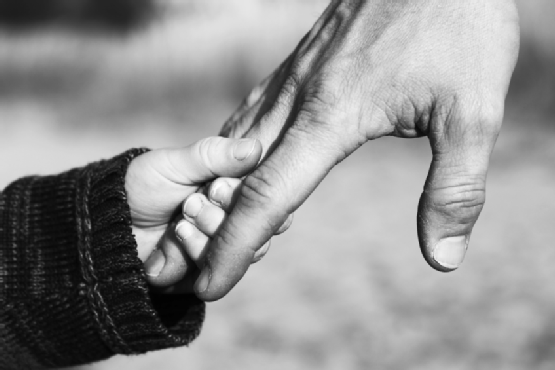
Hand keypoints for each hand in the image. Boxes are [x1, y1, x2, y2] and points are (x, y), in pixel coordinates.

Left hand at [124, 137, 261, 290]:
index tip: (216, 187)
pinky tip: (169, 245)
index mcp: (232, 191)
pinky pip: (208, 277)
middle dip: (217, 220)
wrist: (103, 222)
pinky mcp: (200, 275)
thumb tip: (255, 148)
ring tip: (177, 226)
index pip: (261, 201)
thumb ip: (214, 157)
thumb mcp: (175, 165)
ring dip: (202, 241)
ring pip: (233, 257)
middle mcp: (232, 222)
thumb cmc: (141, 184)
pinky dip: (186, 260)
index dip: (241, 199)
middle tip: (188, 205)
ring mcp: (217, 250)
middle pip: (254, 234)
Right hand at [194, 0, 519, 299]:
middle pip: (236, 177)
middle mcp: (297, 99)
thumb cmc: (460, 26)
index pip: (266, 198)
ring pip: (236, 144)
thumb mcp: (473, 111)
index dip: (233, 249)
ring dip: (217, 191)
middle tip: (191, 270)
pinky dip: (234, 151)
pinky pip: (252, 114)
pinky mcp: (300, 64)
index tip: (209, 287)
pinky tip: (232, 164)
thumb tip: (443, 258)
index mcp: (331, 117)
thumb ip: (455, 188)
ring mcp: (293, 77)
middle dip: (211, 230)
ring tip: (205, 228)